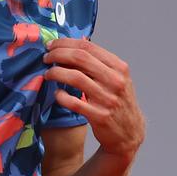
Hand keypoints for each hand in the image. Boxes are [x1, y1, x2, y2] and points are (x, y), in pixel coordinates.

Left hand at [43, 38, 144, 162]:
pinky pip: (74, 102)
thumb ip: (97, 62)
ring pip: (75, 77)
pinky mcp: (100, 116)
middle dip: (58, 54)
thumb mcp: (115, 77)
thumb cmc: (118, 100)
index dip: (65, 43)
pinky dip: (61, 96)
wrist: (130, 132)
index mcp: (119, 67)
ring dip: (56, 73)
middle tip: (46, 57)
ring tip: (48, 74)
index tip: (52, 45)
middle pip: (80, 58)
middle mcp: (115, 81)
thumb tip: (72, 44)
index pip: (88, 47)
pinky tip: (57, 93)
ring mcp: (108, 99)